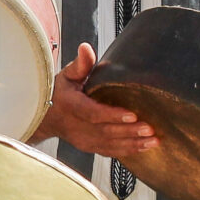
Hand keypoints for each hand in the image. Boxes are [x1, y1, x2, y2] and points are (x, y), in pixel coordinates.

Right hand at [31, 42, 158, 160]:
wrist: (46, 117)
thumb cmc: (59, 94)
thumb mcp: (66, 76)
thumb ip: (80, 64)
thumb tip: (86, 47)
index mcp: (70, 105)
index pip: (91, 113)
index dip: (112, 115)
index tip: (132, 114)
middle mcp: (76, 125)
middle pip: (104, 131)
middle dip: (129, 131)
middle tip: (150, 128)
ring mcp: (82, 139)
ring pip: (109, 145)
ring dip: (132, 144)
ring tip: (153, 141)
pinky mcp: (89, 147)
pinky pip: (109, 152)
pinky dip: (128, 151)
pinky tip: (144, 148)